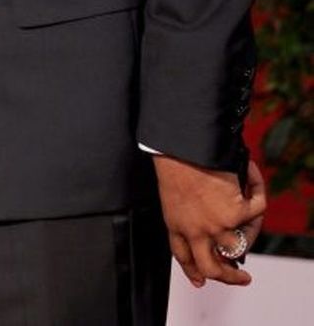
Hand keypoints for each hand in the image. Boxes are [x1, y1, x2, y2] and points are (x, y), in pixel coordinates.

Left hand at [153, 154, 264, 288]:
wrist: (178, 146)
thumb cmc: (171, 160)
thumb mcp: (170, 192)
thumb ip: (184, 210)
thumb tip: (205, 212)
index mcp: (175, 224)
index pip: (184, 257)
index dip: (193, 271)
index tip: (200, 280)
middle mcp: (196, 231)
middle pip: (213, 269)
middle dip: (230, 278)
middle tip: (242, 276)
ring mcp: (217, 225)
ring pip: (239, 247)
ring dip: (250, 236)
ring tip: (251, 221)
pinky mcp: (236, 212)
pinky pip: (256, 210)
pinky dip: (256, 191)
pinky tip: (250, 179)